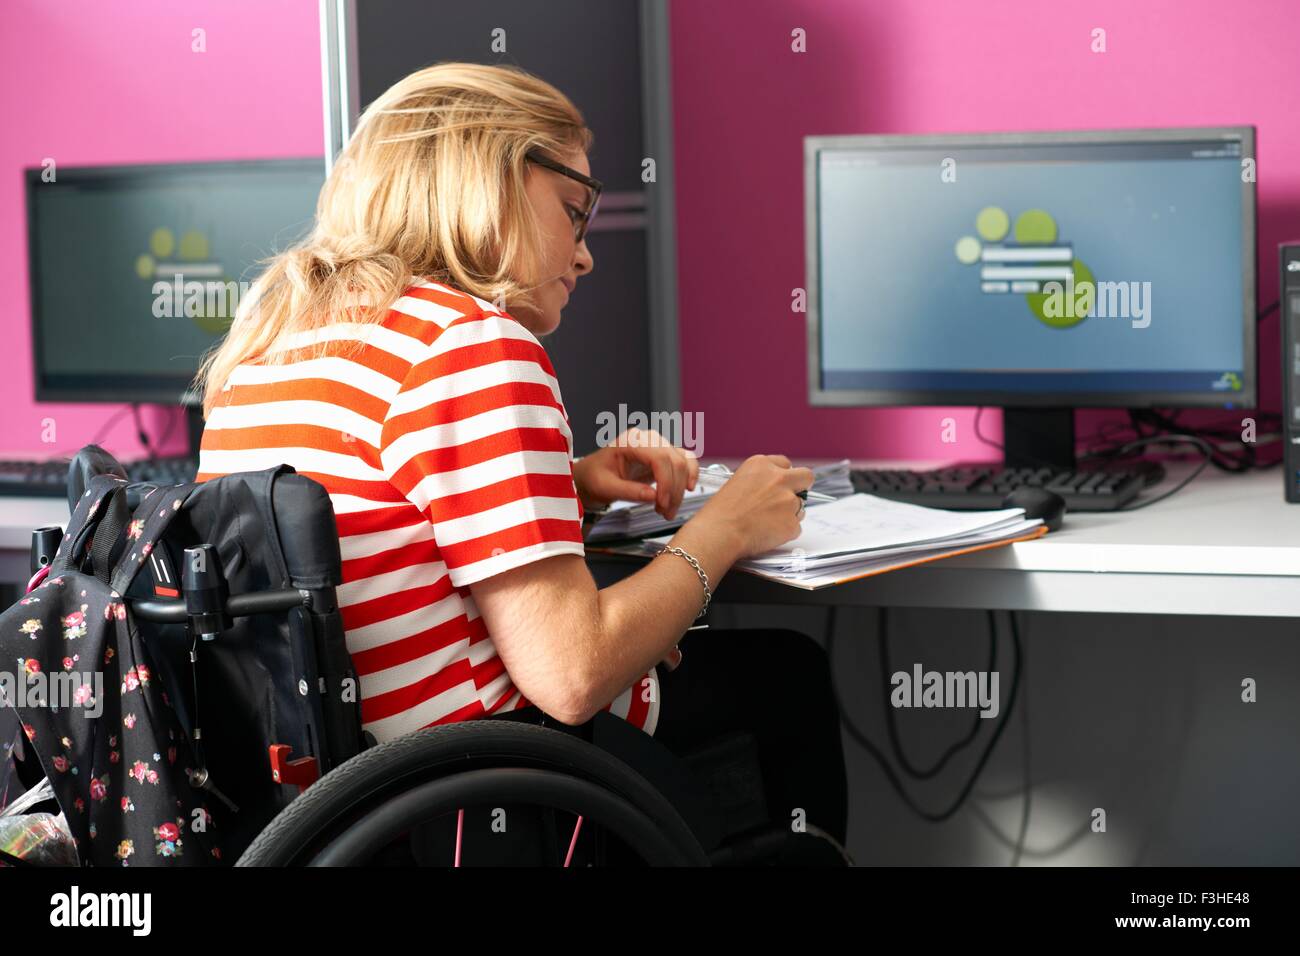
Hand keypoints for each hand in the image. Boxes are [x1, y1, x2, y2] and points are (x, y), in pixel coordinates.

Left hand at [572, 428, 700, 520]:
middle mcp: (648, 438)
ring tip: (668, 509)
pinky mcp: (664, 455)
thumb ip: (628, 491)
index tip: (661, 504)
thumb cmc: (594, 477)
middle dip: (674, 490)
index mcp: (631, 441)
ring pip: (683, 462)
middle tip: (665, 513)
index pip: (659, 457)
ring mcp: (658, 444)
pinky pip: (686, 460)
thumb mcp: (605, 487)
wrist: (592, 475)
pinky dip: (690, 475)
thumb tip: (653, 496)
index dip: (665, 482)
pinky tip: (687, 489)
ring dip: (681, 488)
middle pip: (675, 460)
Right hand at [694, 454, 813, 559]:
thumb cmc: (721, 513)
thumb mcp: (737, 482)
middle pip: (806, 477)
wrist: (719, 533)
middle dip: (801, 487)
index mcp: (762, 465)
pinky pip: (796, 527)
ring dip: (790, 513)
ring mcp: (788, 501)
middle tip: (790, 498)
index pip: (785, 464)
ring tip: (767, 522)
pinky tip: (767, 533)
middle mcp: (778, 479)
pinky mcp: (792, 522)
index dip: (783, 476)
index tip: (780, 484)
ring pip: (801, 506)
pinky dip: (785, 532)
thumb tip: (773, 488)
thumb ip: (761, 480)